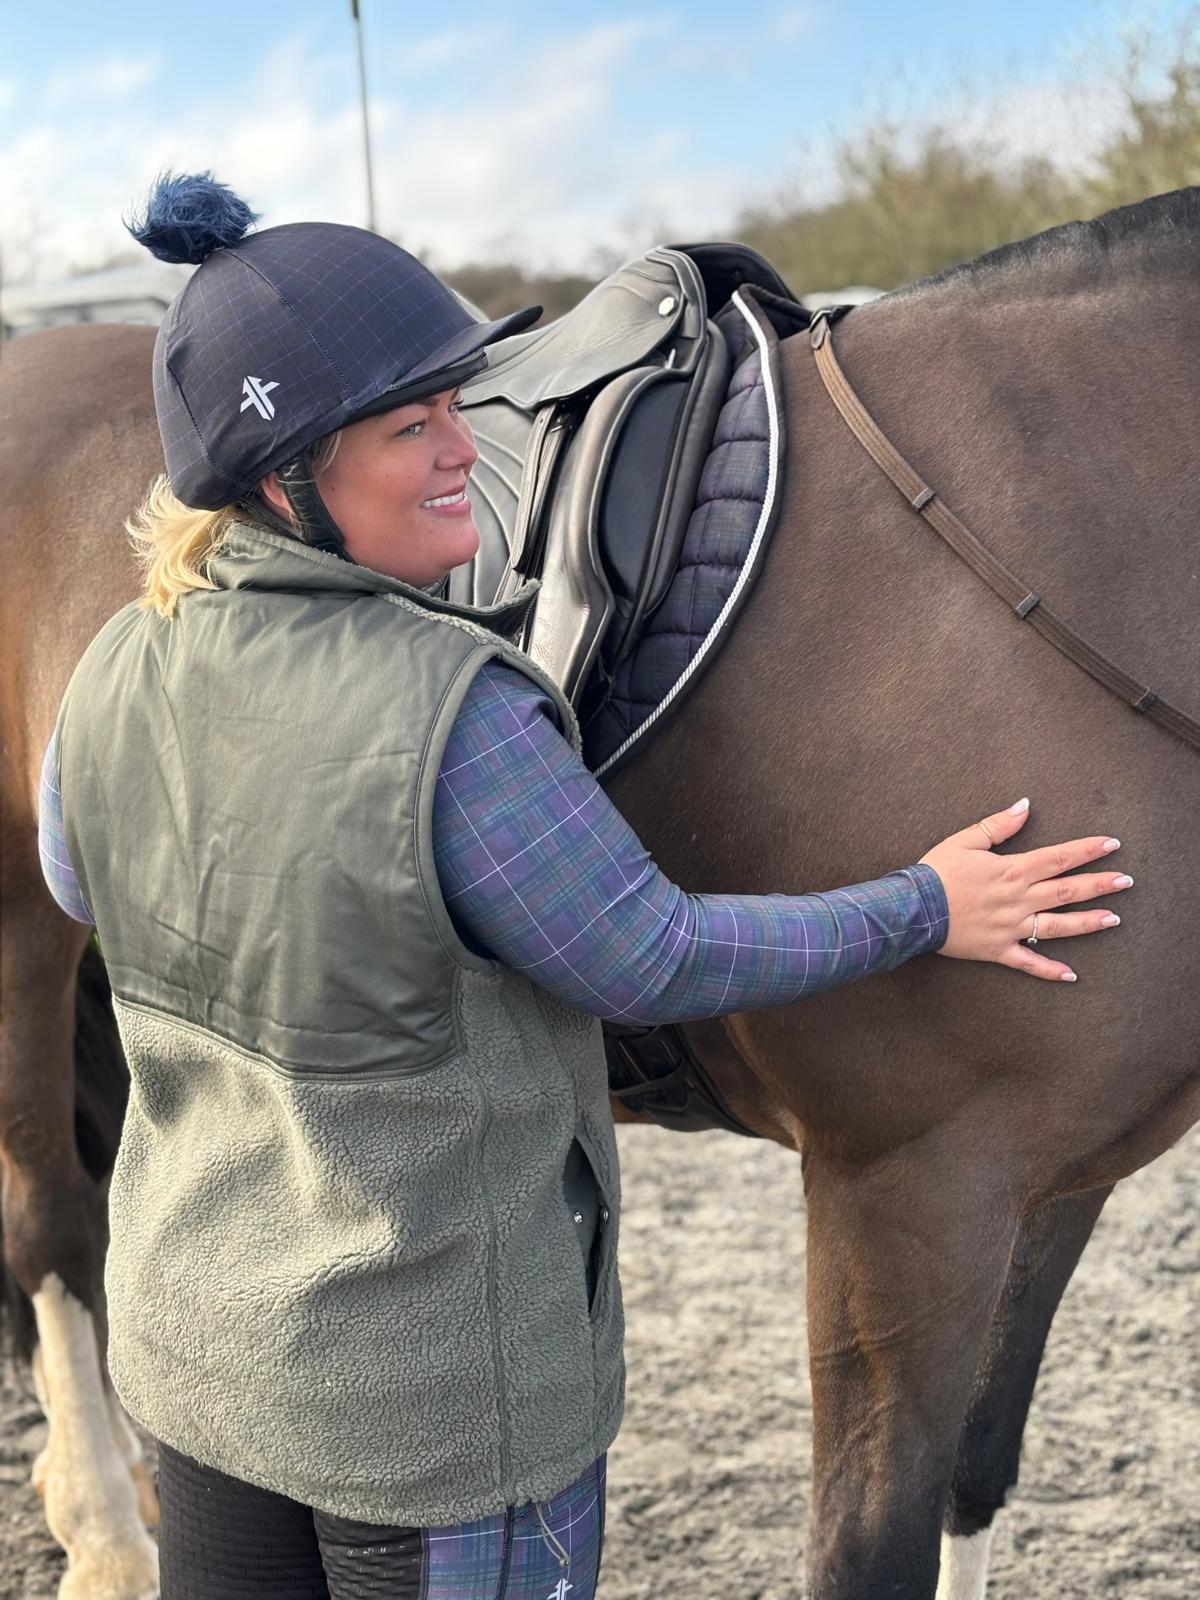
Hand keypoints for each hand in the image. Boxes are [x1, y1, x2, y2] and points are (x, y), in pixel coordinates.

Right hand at [919, 798, 1130, 981]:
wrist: (913, 908)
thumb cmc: (936, 872)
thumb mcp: (965, 840)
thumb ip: (998, 824)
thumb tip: (1025, 806)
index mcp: (1012, 871)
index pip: (1059, 858)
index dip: (1087, 850)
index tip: (1111, 844)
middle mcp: (1018, 900)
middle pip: (1067, 891)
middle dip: (1099, 885)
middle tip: (1127, 881)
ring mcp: (1011, 927)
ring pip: (1057, 927)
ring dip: (1087, 923)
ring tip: (1114, 919)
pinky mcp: (998, 950)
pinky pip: (1028, 962)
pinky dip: (1048, 970)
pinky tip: (1071, 974)